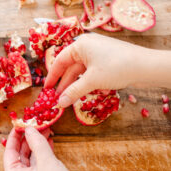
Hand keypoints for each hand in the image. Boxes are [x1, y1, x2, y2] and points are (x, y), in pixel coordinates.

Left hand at [3, 127, 82, 170]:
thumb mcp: (47, 163)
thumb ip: (37, 143)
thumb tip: (29, 128)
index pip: (9, 151)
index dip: (15, 136)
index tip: (20, 124)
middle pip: (20, 155)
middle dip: (30, 139)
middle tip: (36, 125)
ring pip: (30, 160)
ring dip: (37, 146)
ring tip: (46, 132)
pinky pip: (37, 167)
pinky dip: (42, 155)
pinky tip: (49, 144)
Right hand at [45, 33, 161, 107]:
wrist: (145, 66)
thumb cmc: (115, 68)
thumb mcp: (91, 81)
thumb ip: (73, 92)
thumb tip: (59, 104)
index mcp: (80, 45)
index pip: (59, 61)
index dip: (52, 76)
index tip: (46, 89)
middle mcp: (87, 47)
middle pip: (69, 67)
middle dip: (63, 83)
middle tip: (56, 97)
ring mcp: (96, 53)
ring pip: (79, 71)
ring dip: (73, 85)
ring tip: (67, 98)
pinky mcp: (105, 60)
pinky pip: (89, 72)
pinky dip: (83, 82)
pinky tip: (80, 92)